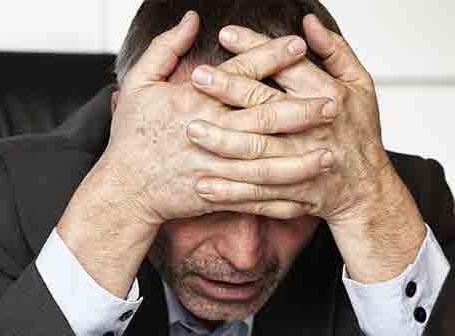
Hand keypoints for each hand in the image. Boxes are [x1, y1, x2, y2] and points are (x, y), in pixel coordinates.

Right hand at [57, 11, 333, 296]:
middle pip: (261, 117)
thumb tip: (190, 18)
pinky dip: (280, 197)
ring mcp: (212, 166)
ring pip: (265, 161)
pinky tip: (305, 190)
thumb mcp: (138, 85)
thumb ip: (164, 48)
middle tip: (332, 102)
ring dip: (300, 157)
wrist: (123, 189)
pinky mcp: (215, 193)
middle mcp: (207, 133)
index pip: (238, 74)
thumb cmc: (131, 137)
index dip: (269, 57)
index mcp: (192, 103)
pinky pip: (253, 197)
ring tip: (331, 150)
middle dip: (300, 109)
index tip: (299, 43)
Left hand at [188, 15, 425, 280]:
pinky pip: (259, 195)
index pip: (288, 68)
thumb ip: (335, 52)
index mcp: (329, 98)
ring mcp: (304, 166)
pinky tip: (203, 186)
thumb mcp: (360, 84)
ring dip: (224, 145)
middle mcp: (315, 131)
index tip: (225, 35)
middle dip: (231, 93)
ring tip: (192, 131)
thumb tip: (308, 23)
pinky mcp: (294, 195)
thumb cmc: (358, 132)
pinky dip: (231, 192)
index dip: (257, 51)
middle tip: (197, 78)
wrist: (367, 191)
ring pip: (260, 155)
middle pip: (268, 109)